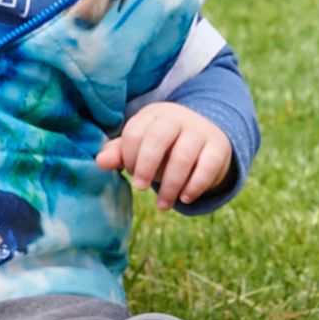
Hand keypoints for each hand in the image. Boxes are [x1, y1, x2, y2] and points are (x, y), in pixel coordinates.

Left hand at [97, 98, 234, 209]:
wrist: (206, 137)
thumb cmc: (164, 146)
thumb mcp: (141, 146)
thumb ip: (119, 153)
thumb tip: (100, 162)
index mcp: (153, 114)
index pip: (135, 131)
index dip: (129, 156)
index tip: (131, 172)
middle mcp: (177, 118)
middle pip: (159, 137)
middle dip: (147, 165)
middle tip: (140, 188)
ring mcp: (200, 131)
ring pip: (184, 155)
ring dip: (170, 184)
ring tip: (162, 205)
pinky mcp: (218, 147)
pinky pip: (207, 166)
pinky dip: (195, 185)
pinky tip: (185, 199)